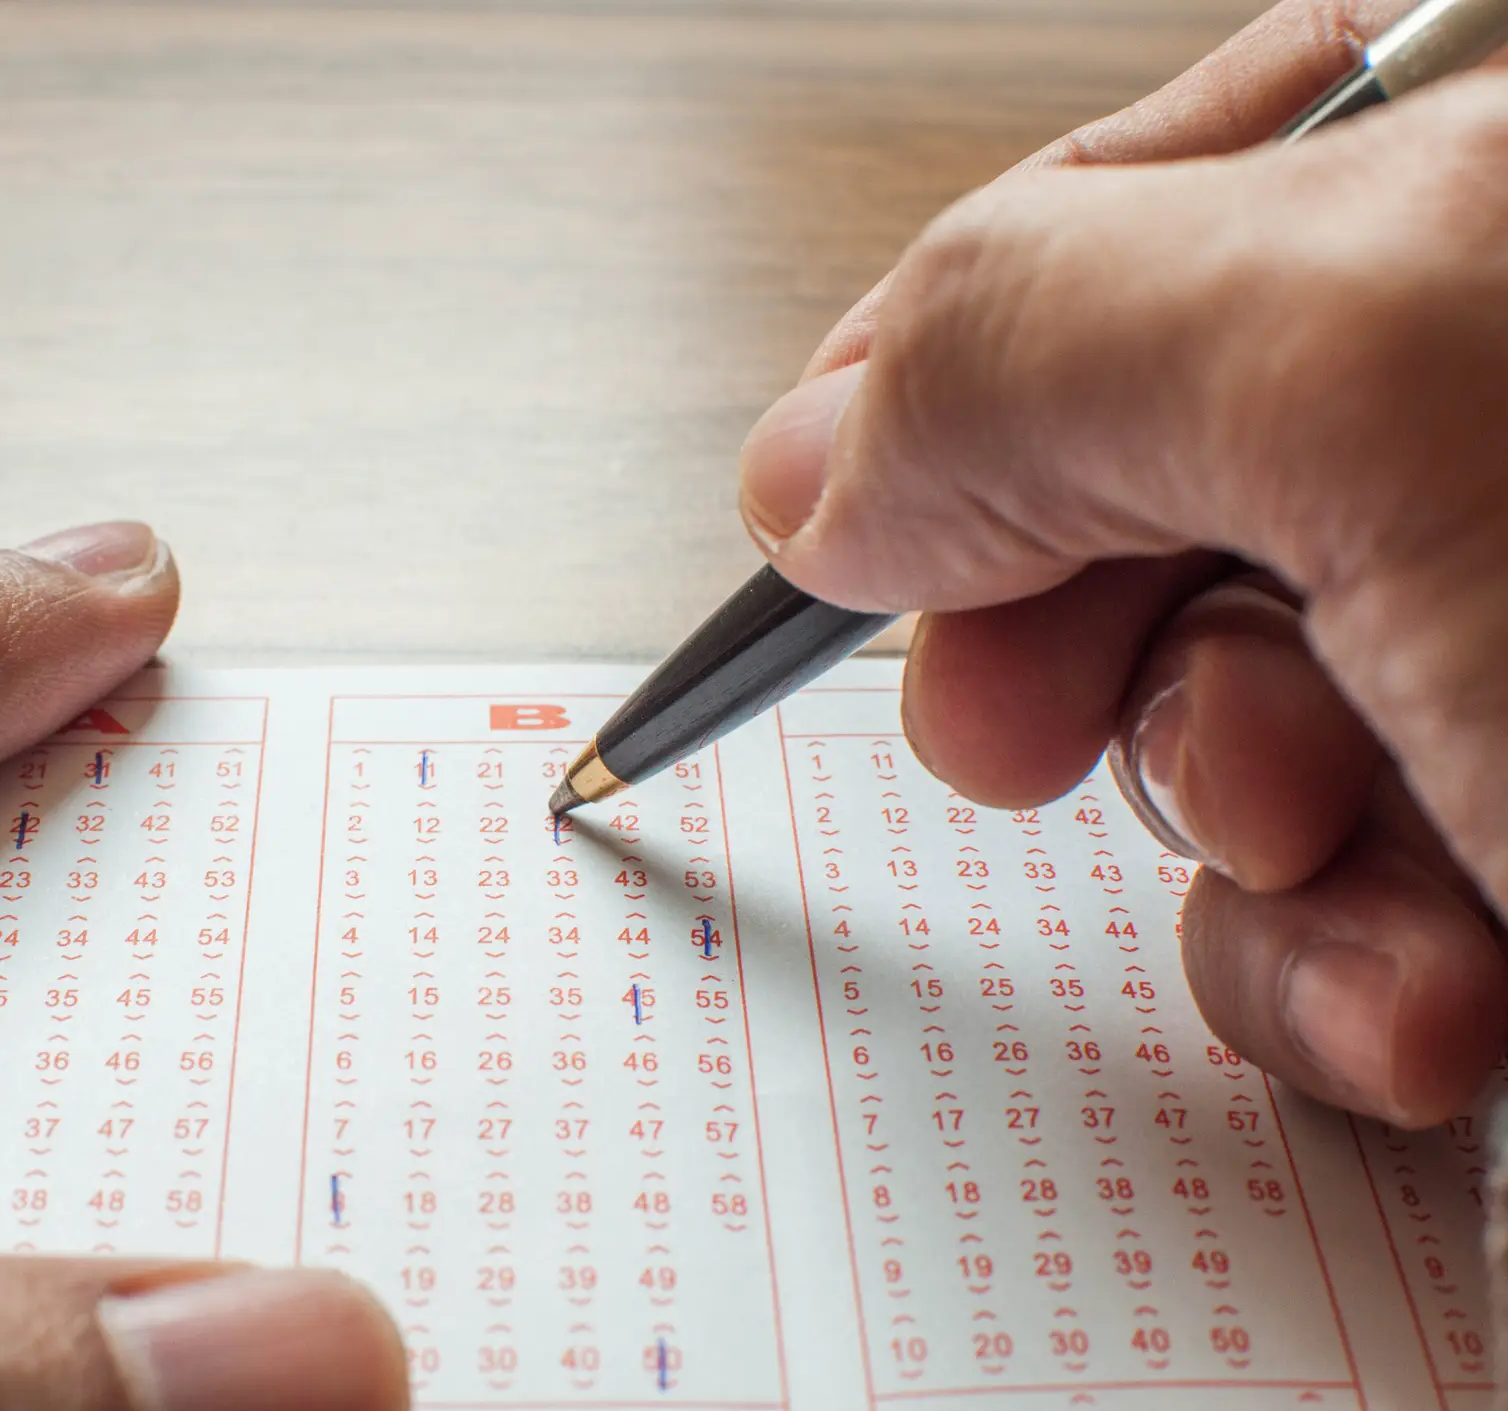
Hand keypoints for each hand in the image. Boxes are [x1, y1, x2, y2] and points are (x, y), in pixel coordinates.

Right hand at [737, 14, 1507, 1129]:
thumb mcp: (1359, 358)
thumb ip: (1014, 348)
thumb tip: (804, 471)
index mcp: (1427, 174)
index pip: (1088, 227)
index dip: (929, 388)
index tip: (831, 534)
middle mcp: (1447, 382)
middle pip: (1114, 502)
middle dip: (1078, 656)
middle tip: (1056, 719)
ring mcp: (1487, 612)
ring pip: (1206, 731)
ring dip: (1242, 860)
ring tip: (1356, 864)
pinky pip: (1328, 900)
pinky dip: (1344, 982)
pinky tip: (1448, 996)